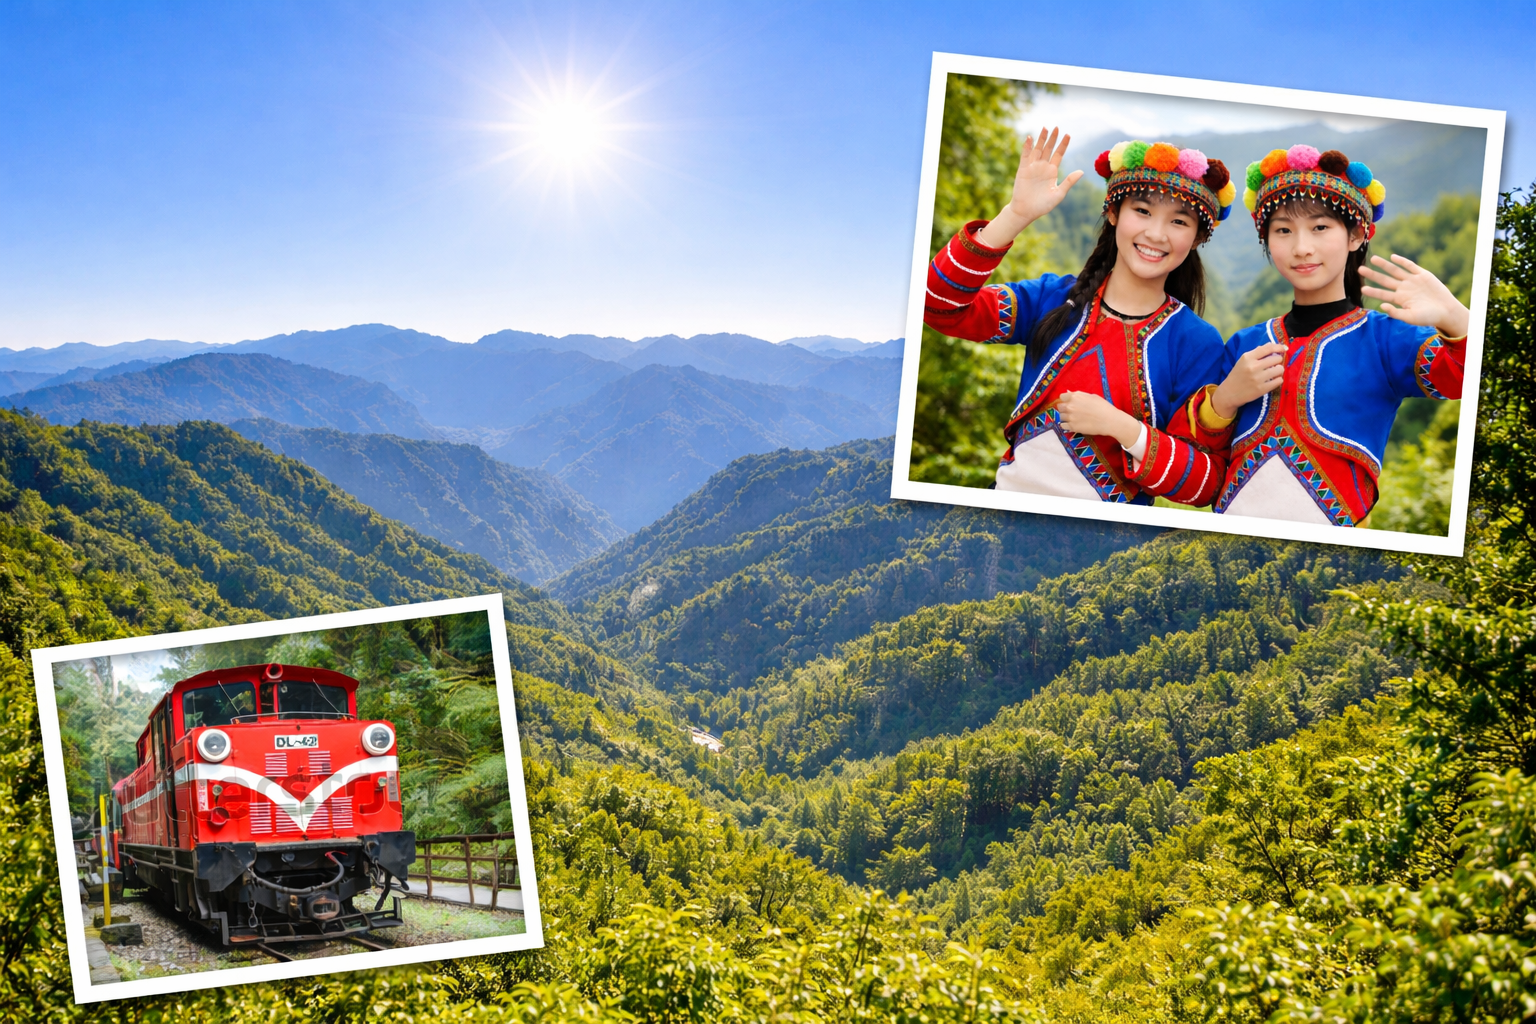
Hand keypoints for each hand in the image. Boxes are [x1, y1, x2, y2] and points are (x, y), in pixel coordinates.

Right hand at [976, 127, 1083, 247]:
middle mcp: (1042, 167)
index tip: (1068, 135)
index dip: (1063, 145)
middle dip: (1052, 138)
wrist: (1026, 211)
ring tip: (1045, 128)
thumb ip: (1069, 182)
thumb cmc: (1042, 205)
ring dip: (1041, 139)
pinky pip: (1025, 156)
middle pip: (1048, 149)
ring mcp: (1032, 167)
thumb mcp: (1058, 194)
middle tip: (1057, 127)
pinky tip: (1030, 138)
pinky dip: (1027, 147)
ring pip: (1037, 149)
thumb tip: (1082, 171)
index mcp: (1052, 171)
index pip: (1059, 154)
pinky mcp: (1023, 169)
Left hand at [1055, 391, 1140, 447]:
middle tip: (1072, 411)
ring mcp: (1070, 417)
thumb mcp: (1092, 396)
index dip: (1066, 399)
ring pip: (1061, 416)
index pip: (1062, 397)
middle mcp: (1070, 406)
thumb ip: (1079, 395)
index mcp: (1075, 397)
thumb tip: (1069, 393)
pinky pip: (1063, 426)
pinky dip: (1066, 425)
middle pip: (1060, 407)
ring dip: (1066, 417)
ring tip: (1074, 418)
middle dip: (1065, 408)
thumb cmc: (1103, 407)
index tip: (1069, 402)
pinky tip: (1072, 424)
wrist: (1109, 421)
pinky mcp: (1072, 427)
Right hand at [1211, 341, 1284, 418]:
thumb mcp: (1243, 361)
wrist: (1229, 393)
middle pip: (1277, 359)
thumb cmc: (1238, 375)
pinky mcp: (1262, 389)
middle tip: (1273, 365)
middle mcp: (1253, 367)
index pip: (1268, 348)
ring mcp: (1258, 378)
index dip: (1279, 347)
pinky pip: (1279, 381)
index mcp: (1247, 358)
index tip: (1283, 349)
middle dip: (1277, 361)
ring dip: (1279, 371)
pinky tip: (1272, 381)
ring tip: (1273, 373)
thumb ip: (1257, 352)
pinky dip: (1278, 380)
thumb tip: (1272, 344)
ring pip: (1280, 369)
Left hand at [1360, 254, 1470, 338]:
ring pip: (1395, 271)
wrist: (1446, 311)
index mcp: (1399, 299)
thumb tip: (1381, 305)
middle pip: (1385, 280)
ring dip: (1384, 265)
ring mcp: (1412, 281)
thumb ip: (1395, 312)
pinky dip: (1402, 261)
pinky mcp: (1423, 275)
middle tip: (1360, 269)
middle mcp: (1403, 289)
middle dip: (1373, 275)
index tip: (1361, 288)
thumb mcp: (1410, 317)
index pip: (1382, 294)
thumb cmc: (1428, 317)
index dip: (1372, 291)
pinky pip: (1411, 266)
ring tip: (1373, 259)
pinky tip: (1393, 257)